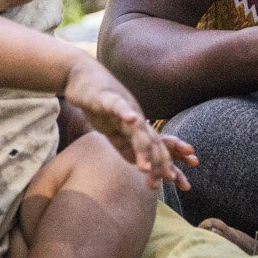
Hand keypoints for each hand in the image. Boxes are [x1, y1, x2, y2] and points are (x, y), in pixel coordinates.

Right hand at [63, 59, 195, 189]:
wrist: (80, 75)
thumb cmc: (97, 103)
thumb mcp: (111, 129)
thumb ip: (124, 145)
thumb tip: (136, 162)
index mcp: (137, 127)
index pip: (156, 148)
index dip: (166, 164)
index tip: (176, 182)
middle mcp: (135, 118)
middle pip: (152, 142)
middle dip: (160, 162)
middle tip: (164, 181)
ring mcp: (124, 107)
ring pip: (137, 130)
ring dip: (143, 148)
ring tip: (146, 166)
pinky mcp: (107, 98)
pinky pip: (119, 106)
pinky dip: (125, 113)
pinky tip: (131, 119)